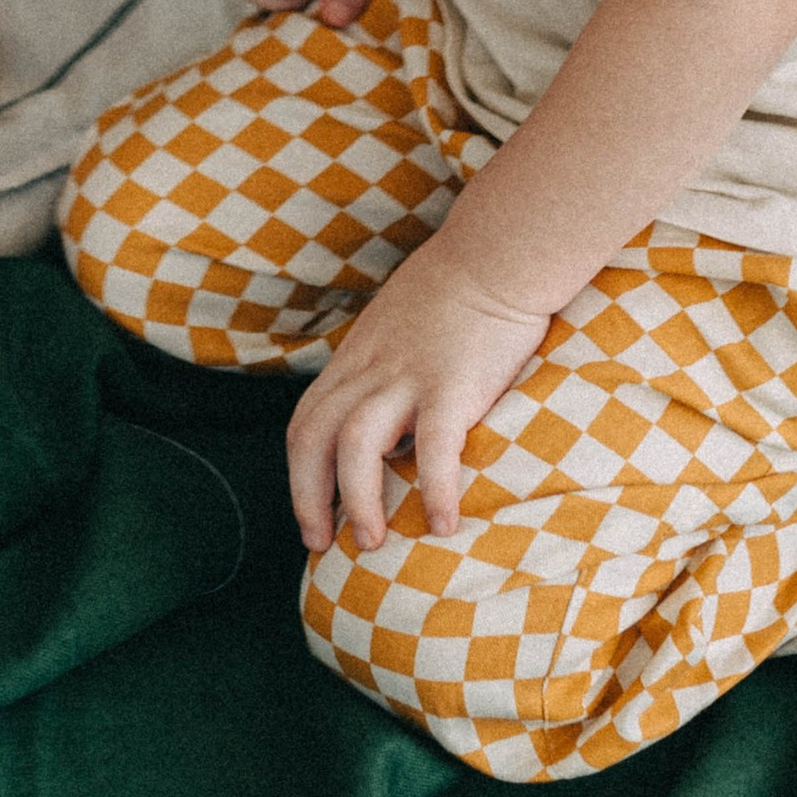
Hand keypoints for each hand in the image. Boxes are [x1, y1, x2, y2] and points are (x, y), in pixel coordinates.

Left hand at [286, 232, 553, 551]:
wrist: (496, 252)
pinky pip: (434, 448)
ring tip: (375, 542)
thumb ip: (382, 366)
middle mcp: (371, 368)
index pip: (306, 422)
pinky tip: (443, 523)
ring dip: (359, 501)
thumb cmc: (457, 287)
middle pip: (315, 438)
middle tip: (322, 544)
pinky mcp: (452, 384)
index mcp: (356, 356)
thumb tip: (384, 417)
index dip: (300, 476)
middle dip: (309, 498)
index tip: (311, 518)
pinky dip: (434, 490)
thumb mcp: (397, 323)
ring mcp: (408, 375)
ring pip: (357, 446)